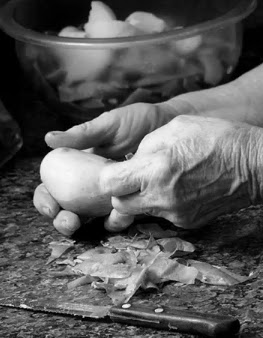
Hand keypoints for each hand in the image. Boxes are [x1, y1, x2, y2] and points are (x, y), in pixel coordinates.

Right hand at [33, 102, 178, 235]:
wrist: (167, 125)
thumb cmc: (136, 121)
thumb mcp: (108, 125)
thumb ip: (82, 134)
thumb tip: (48, 139)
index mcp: (77, 164)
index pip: (53, 186)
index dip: (45, 199)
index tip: (51, 206)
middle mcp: (90, 182)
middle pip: (67, 207)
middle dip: (62, 220)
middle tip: (69, 221)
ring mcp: (109, 193)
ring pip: (89, 217)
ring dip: (83, 226)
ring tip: (87, 223)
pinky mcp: (130, 198)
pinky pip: (119, 215)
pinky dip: (115, 221)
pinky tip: (118, 217)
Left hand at [100, 115, 262, 230]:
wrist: (254, 165)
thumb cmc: (216, 138)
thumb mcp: (174, 128)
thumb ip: (145, 147)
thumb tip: (131, 161)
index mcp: (156, 169)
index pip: (109, 184)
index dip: (107, 177)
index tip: (113, 170)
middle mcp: (161, 197)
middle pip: (120, 204)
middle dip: (121, 190)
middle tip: (133, 176)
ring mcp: (175, 214)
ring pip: (140, 211)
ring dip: (141, 197)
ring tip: (159, 179)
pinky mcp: (186, 222)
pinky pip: (162, 215)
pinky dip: (161, 203)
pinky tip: (177, 188)